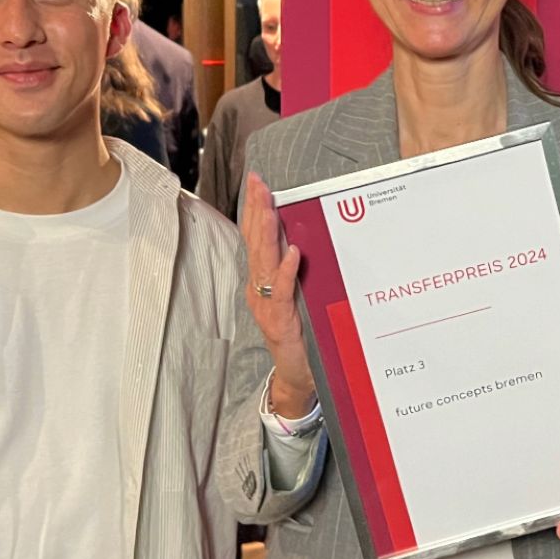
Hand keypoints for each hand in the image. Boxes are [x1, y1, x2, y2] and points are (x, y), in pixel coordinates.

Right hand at [241, 171, 315, 414]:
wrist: (296, 376)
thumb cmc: (299, 336)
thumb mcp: (297, 296)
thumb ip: (297, 271)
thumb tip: (303, 238)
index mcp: (262, 281)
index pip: (256, 238)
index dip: (255, 210)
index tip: (258, 183)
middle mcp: (259, 289)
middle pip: (256, 243)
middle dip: (257, 210)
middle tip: (259, 183)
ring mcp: (267, 305)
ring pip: (264, 262)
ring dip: (268, 232)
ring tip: (270, 205)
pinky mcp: (280, 321)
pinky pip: (282, 291)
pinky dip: (287, 271)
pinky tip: (292, 252)